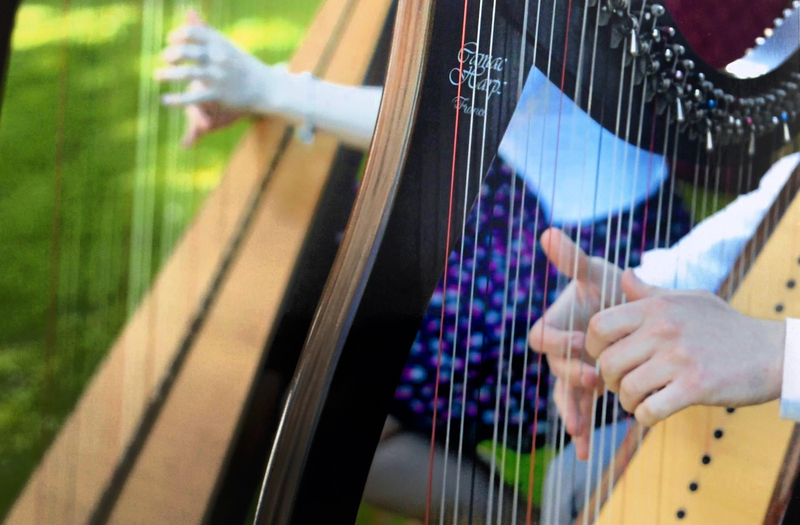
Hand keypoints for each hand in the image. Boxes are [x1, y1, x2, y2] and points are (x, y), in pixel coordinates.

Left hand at [156, 10, 294, 145]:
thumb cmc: (243, 65)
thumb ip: (206, 31)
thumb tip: (189, 11)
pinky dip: (177, 100)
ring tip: (157, 75)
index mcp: (220, 44)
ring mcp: (219, 76)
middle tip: (165, 58)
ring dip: (168, 74)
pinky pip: (194, 97)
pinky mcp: (219, 95)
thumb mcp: (227, 45)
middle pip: (187, 52)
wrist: (267, 88)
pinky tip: (165, 100)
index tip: (171, 40)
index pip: (194, 33)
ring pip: (188, 74)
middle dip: (172, 54)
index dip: (179, 35)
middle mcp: (218, 58)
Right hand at [528, 228, 622, 459]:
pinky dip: (583, 429)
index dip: (558, 341)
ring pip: (566, 395)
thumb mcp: (595, 271)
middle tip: (593, 377)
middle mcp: (560, 349)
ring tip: (579, 433)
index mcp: (556, 322)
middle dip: (571, 375)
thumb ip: (572, 258)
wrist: (624, 304)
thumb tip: (548, 232)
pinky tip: (585, 451)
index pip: (543, 336)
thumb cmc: (606, 285)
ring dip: (572, 413)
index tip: (580, 340)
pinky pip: (581, 409)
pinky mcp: (587, 386)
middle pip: (555, 368)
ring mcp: (573, 370)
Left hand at [586, 269, 784, 426]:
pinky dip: (644, 417)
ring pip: (626, 389)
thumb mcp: (687, 299)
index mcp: (656, 307)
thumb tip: (622, 275)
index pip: (598, 325)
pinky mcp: (695, 387)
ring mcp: (679, 358)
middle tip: (621, 384)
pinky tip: (652, 412)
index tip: (603, 357)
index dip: (592, 346)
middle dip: (608, 380)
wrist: (771, 352)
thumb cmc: (724, 325)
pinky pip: (650, 409)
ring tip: (637, 401)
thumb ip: (649, 293)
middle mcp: (663, 329)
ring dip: (627, 401)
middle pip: (607, 362)